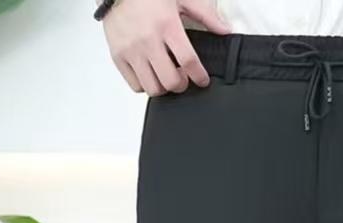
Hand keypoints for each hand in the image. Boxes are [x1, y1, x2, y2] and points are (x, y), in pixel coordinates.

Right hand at [104, 0, 229, 95]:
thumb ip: (205, 14)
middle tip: (183, 78)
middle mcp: (148, 40)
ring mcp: (131, 50)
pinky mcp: (118, 56)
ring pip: (153, 88)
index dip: (199, 76)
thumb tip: (225, 29)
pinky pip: (135, 85)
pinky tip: (150, 74)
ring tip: (166, 76)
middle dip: (181, 85)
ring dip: (164, 87)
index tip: (202, 80)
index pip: (188, 61)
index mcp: (167, 25)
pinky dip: (145, 85)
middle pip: (171, 81)